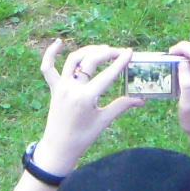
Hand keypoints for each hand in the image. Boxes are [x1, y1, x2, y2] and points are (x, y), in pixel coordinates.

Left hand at [33, 40, 139, 174]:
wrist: (59, 147)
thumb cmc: (83, 137)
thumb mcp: (104, 121)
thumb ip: (121, 106)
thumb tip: (142, 99)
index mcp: (86, 98)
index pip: (107, 75)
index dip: (120, 62)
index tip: (129, 52)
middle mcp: (72, 88)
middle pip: (90, 61)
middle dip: (107, 53)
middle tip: (119, 52)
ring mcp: (61, 87)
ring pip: (73, 59)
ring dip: (88, 51)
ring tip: (103, 49)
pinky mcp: (53, 88)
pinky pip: (48, 68)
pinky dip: (51, 54)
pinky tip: (59, 42)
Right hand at [169, 41, 189, 143]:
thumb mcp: (187, 105)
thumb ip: (186, 83)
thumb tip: (182, 63)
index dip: (182, 48)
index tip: (169, 54)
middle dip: (180, 57)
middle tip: (168, 69)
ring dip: (183, 65)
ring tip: (174, 80)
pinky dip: (188, 71)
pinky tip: (182, 84)